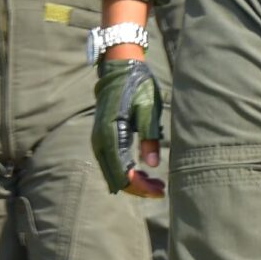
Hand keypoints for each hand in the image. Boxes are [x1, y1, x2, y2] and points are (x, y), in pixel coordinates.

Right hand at [92, 57, 164, 198]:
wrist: (119, 69)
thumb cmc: (137, 87)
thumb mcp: (148, 109)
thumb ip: (149, 137)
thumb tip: (152, 165)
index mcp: (110, 133)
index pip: (122, 172)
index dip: (140, 186)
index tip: (160, 190)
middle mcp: (100, 140)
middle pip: (115, 177)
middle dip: (138, 188)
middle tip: (161, 189)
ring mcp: (99, 140)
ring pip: (112, 172)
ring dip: (133, 181)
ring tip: (157, 183)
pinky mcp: (102, 138)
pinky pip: (112, 162)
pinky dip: (127, 171)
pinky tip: (144, 172)